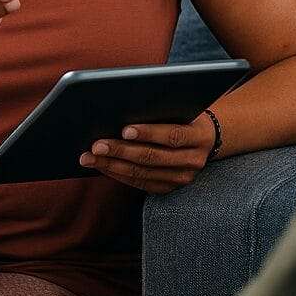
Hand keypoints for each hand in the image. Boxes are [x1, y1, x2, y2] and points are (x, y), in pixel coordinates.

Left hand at [79, 114, 215, 193]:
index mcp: (199, 136)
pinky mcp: (169, 187)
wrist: (204, 139)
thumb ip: (161, 109)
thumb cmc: (184, 115)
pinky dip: (118, 174)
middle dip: (121, 151)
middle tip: (97, 145)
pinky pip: (140, 183)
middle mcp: (193, 160)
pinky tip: (102, 165)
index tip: (124, 130)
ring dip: (113, 165)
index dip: (149, 133)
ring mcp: (181, 178)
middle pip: (153, 158)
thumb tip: (123, 108)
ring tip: (90, 157)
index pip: (172, 136)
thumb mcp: (181, 108)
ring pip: (143, 173)